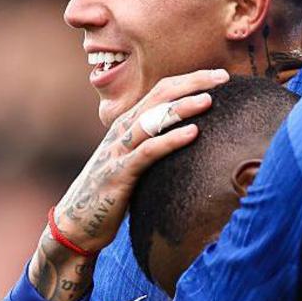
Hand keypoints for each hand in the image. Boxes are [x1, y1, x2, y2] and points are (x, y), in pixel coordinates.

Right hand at [30, 69, 228, 300]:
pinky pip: (148, 152)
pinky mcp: (118, 174)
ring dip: (182, 107)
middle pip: (159, 96)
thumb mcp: (135, 162)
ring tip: (209, 99)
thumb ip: (155, 146)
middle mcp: (122, 131)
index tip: (220, 76)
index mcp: (128, 124)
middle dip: (192, 83)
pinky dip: (170, 140)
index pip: (161, 90)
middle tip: (223, 77)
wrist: (78, 224)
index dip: (190, 79)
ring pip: (152, 119)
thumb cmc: (112, 193)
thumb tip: (192, 139)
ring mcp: (118, 151)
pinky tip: (192, 133)